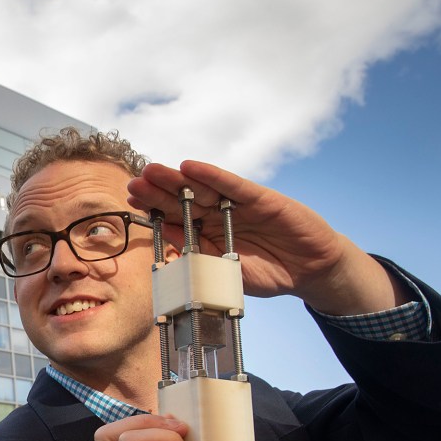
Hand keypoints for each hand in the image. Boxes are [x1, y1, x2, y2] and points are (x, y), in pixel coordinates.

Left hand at [126, 160, 409, 314]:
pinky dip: (212, 176)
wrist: (310, 271)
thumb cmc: (269, 272)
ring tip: (152, 171)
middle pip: (183, 200)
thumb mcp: (227, 273)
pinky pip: (232, 185)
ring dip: (177, 179)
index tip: (131, 202)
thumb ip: (202, 261)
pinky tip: (190, 167)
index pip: (175, 220)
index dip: (153, 210)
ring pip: (202, 189)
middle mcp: (219, 215)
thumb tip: (169, 250)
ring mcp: (238, 205)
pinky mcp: (260, 198)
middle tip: (134, 183)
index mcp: (208, 235)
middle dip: (158, 191)